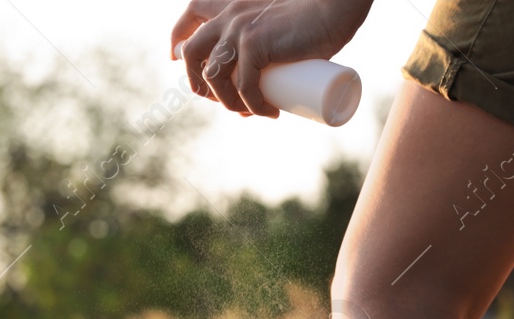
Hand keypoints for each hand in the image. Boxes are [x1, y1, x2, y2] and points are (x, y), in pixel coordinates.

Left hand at [170, 0, 371, 117]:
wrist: (335, 9)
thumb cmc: (315, 22)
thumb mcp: (279, 25)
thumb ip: (267, 41)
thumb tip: (268, 80)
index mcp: (232, 7)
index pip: (192, 15)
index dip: (179, 40)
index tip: (178, 60)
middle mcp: (230, 14)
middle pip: (191, 50)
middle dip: (196, 81)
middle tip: (219, 101)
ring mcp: (239, 27)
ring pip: (214, 75)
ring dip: (228, 102)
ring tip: (251, 112)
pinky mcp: (254, 42)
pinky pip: (242, 85)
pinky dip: (254, 105)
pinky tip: (269, 112)